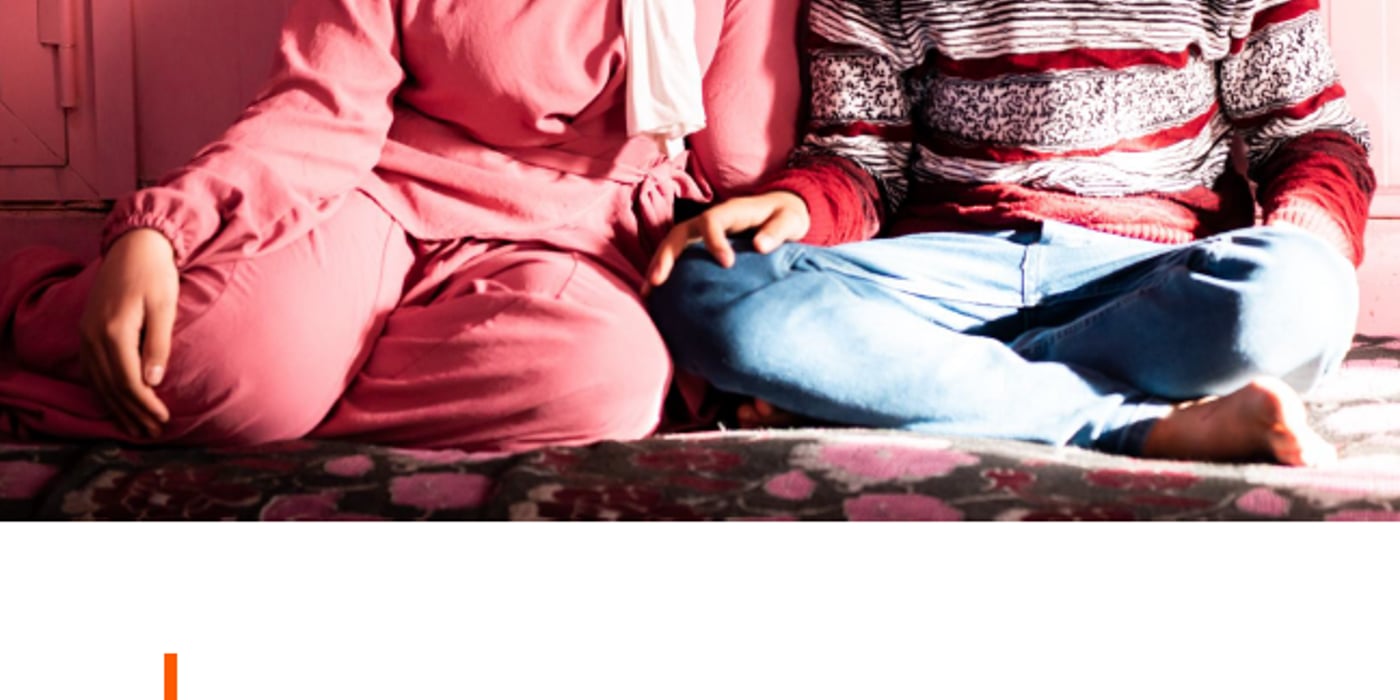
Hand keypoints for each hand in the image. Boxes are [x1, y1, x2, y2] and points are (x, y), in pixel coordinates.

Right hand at [78, 227, 178, 437]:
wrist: (134, 247)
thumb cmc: (155, 274)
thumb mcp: (164, 307)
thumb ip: (157, 344)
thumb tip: (153, 381)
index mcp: (114, 331)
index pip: (128, 380)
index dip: (145, 404)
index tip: (163, 420)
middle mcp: (93, 336)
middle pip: (111, 386)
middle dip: (132, 412)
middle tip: (153, 433)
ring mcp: (86, 334)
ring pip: (98, 381)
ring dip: (117, 407)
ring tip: (136, 428)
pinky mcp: (86, 331)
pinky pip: (91, 370)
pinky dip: (103, 391)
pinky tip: (114, 404)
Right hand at [645, 190, 809, 290]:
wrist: (781, 212)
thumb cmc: (786, 216)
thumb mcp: (789, 220)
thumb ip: (777, 231)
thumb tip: (760, 246)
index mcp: (730, 212)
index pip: (712, 221)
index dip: (715, 241)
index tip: (727, 264)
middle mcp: (710, 220)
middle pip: (680, 233)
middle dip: (667, 256)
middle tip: (658, 281)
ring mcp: (702, 233)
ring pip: (673, 245)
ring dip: (658, 266)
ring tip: (648, 292)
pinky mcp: (701, 246)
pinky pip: (679, 257)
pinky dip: (666, 272)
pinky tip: (656, 294)